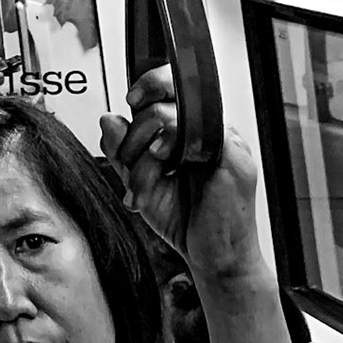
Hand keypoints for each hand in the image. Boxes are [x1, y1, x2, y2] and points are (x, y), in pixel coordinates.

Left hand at [99, 66, 262, 282]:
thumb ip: (122, 150)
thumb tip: (109, 118)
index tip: (131, 99)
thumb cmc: (185, 219)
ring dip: (142, 147)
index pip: (175, 87)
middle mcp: (211, 132)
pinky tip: (162, 163)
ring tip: (143, 181)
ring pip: (169, 115)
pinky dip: (166, 145)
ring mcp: (225, 143)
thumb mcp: (141, 180)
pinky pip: (193, 132)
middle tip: (129, 161)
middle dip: (134, 130)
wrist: (215, 258)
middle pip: (165, 98)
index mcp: (194, 131)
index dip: (150, 84)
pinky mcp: (233, 159)